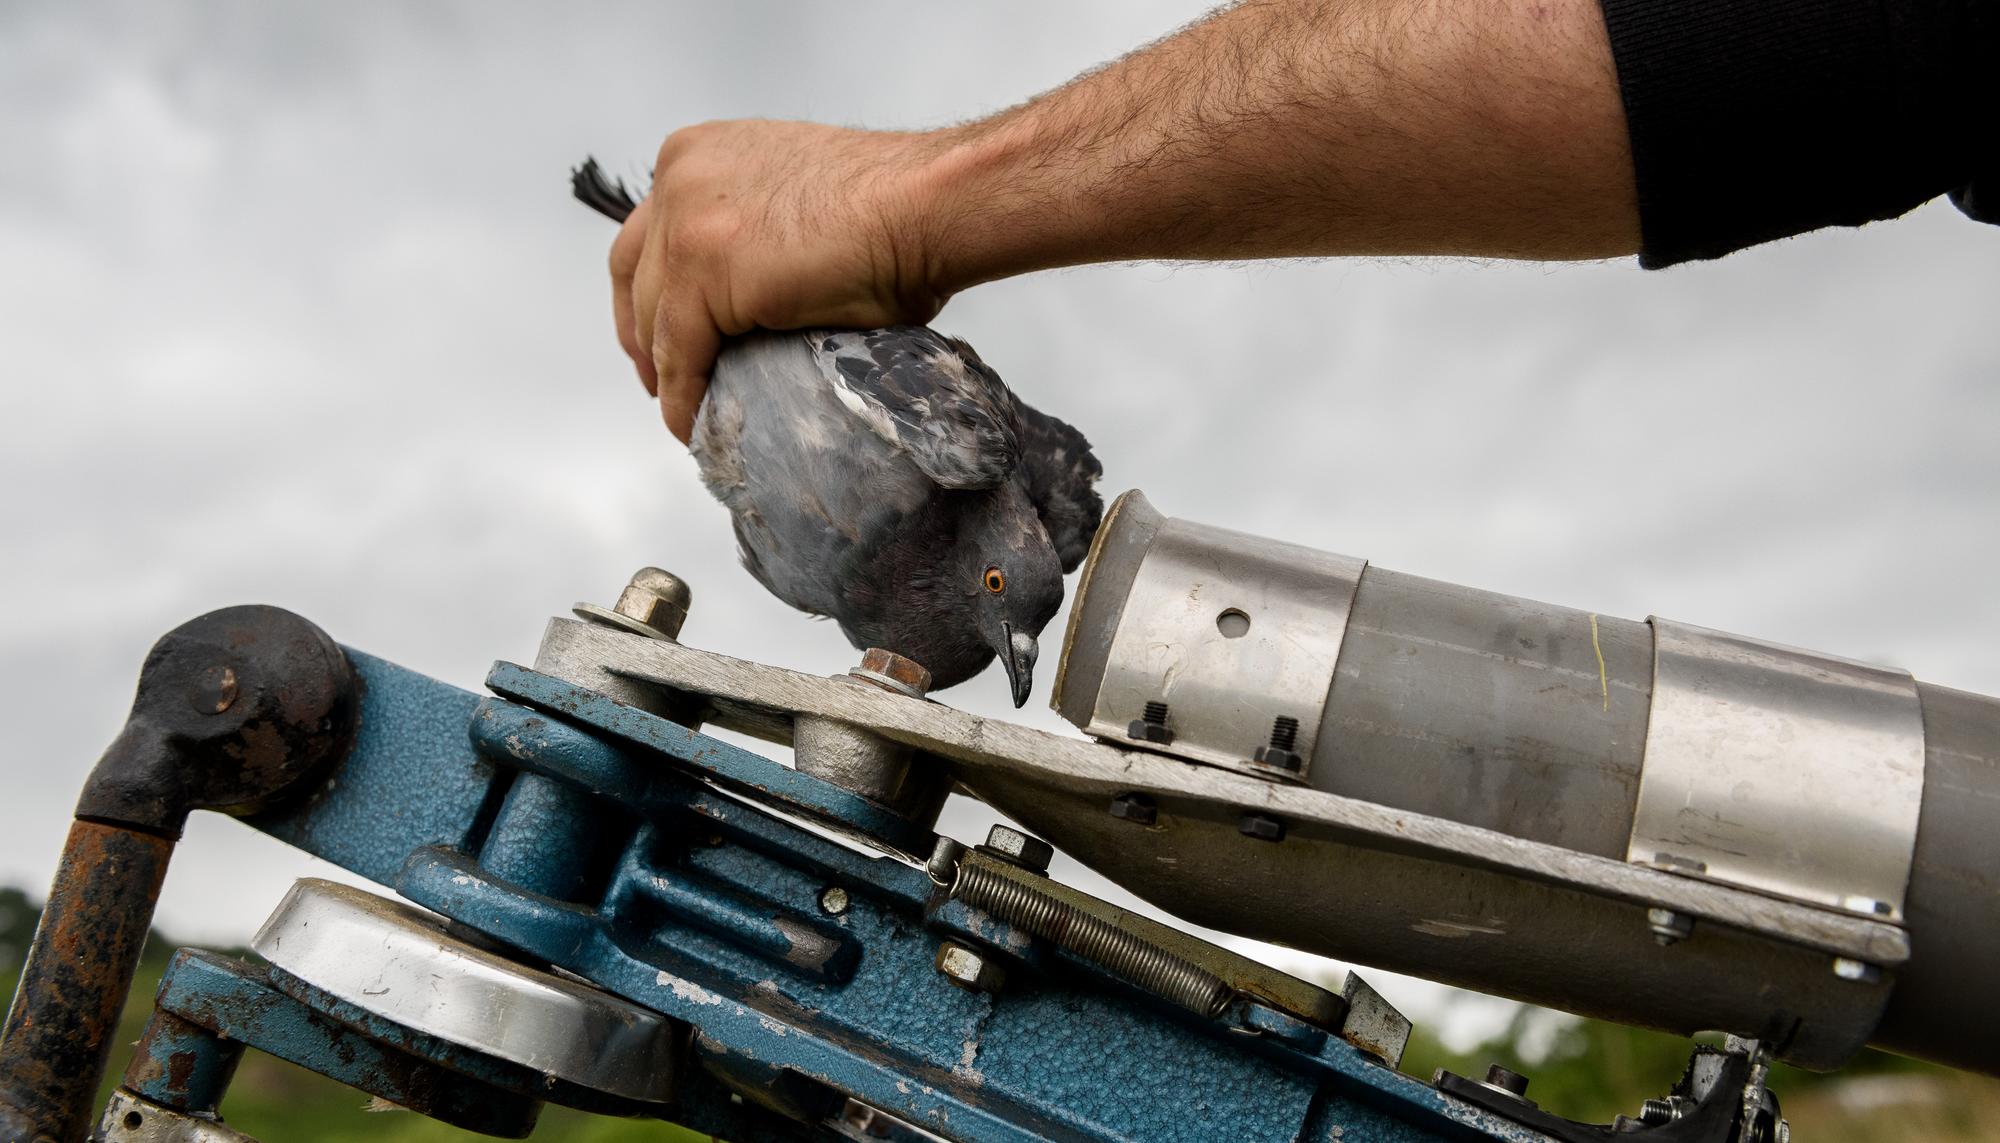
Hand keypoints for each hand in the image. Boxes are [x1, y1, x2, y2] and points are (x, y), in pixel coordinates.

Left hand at [610, 120, 953, 441]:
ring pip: (654, 320)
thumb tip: (752, 298)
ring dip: (667, 374)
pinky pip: (679, 353)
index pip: (649, 235)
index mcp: (696, 153)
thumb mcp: (792, 204)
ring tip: (688, 413)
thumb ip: (753, 233)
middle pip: (636, 275)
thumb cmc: (894, 204)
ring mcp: (685, 222)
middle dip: (643, 334)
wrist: (925, 202)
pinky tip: (694, 422)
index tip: (659, 337)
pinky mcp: (703, 273)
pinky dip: (684, 395)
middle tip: (663, 381)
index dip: (650, 294)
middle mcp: (677, 177)